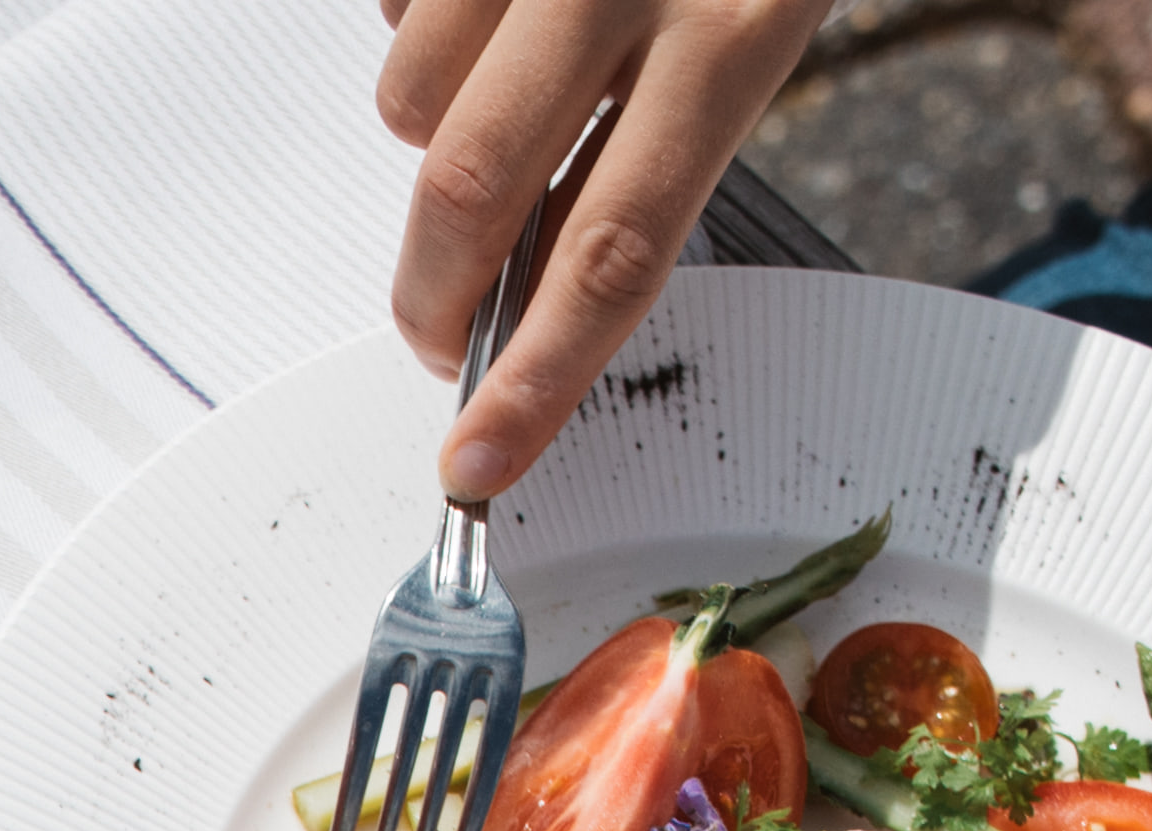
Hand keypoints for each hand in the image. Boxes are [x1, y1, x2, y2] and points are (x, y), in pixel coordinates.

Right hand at [382, 0, 831, 500]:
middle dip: (433, 293)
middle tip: (441, 333)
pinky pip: (392, 9)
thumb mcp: (758, 21)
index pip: (616, 248)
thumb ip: (657, 143)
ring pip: (409, 102)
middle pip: (473, 192)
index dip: (536, 377)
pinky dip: (425, 26)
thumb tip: (539, 285)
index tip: (479, 463)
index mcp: (738, 28)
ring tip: (503, 88)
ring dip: (432, 129)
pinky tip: (496, 3)